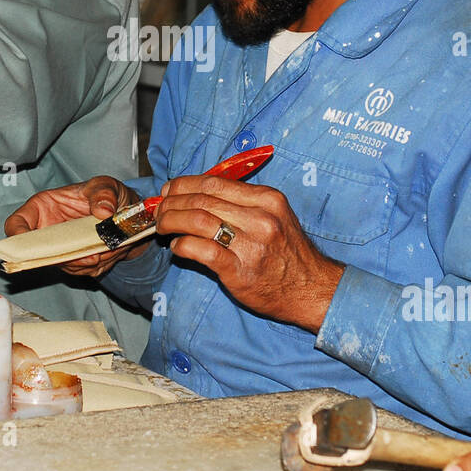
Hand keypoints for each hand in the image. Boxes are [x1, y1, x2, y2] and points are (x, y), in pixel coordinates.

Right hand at [4, 176, 144, 277]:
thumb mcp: (105, 185)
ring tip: (109, 246)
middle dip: (64, 257)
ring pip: (62, 265)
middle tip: (91, 255)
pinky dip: (96, 265)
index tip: (29, 246)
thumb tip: (103, 211)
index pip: (16, 223)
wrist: (122, 214)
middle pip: (37, 253)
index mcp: (42, 207)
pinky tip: (109, 251)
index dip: (17, 236)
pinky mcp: (73, 262)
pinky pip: (79, 270)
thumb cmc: (105, 194)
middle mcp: (46, 231)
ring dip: (86, 261)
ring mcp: (58, 248)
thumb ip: (103, 194)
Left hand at [155, 176, 343, 333]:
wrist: (311, 289)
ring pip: (197, 220)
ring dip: (171, 221)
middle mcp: (260, 217)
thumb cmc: (288, 253)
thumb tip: (197, 194)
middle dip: (172, 202)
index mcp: (266, 199)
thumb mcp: (275, 216)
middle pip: (202, 199)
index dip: (184, 184)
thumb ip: (241, 203)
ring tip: (162, 227)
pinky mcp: (240, 271)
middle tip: (159, 210)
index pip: (214, 182)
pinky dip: (182, 245)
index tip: (169, 190)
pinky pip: (201, 250)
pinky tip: (178, 247)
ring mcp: (250, 244)